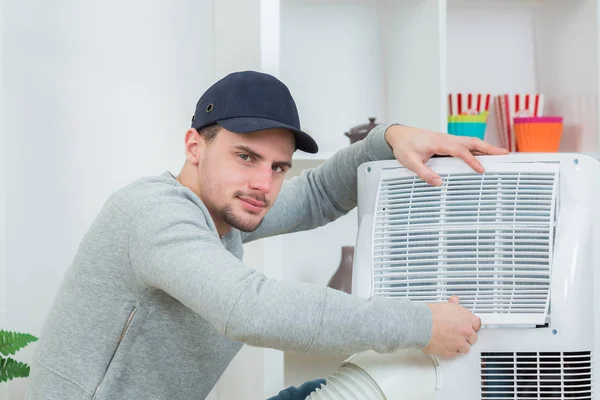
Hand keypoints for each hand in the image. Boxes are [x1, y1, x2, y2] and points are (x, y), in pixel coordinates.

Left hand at [384, 125, 508, 185]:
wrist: (398, 135)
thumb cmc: (403, 146)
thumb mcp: (410, 162)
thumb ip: (424, 173)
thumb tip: (438, 183)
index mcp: (439, 142)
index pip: (460, 151)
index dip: (472, 160)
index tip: (481, 169)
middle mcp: (446, 138)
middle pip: (472, 142)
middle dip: (489, 148)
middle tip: (504, 154)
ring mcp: (447, 139)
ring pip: (470, 142)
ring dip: (485, 147)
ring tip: (499, 154)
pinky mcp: (445, 142)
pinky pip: (464, 144)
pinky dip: (476, 148)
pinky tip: (482, 154)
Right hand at [423, 295, 480, 358]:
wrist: (421, 325)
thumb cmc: (430, 315)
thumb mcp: (444, 305)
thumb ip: (453, 304)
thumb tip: (454, 301)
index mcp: (466, 318)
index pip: (477, 324)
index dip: (471, 325)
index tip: (468, 326)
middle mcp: (465, 331)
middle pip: (473, 337)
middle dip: (467, 336)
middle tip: (458, 334)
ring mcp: (459, 343)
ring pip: (466, 348)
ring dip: (460, 345)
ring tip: (452, 341)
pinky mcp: (451, 352)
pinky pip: (455, 354)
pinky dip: (451, 351)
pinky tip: (446, 345)